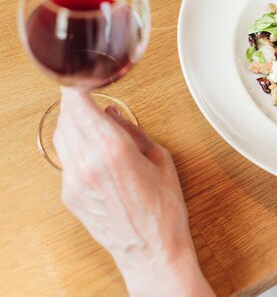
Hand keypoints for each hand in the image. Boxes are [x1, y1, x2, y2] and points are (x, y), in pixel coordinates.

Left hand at [54, 87, 213, 296]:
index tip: (85, 79)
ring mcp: (74, 180)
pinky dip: (76, 146)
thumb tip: (113, 114)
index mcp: (113, 149)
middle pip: (67, 117)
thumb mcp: (160, 159)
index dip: (79, 86)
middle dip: (78, 103)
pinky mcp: (69, 194)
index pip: (78, 103)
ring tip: (95, 122)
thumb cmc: (163, 209)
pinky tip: (95, 149)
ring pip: (62, 136)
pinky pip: (66, 159)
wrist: (151, 249)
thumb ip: (133, 131)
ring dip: (75, 123)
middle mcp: (87, 163)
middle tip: (92, 97)